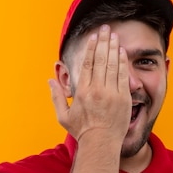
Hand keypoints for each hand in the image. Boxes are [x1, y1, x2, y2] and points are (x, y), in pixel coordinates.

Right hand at [49, 24, 130, 142]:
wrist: (101, 144)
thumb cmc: (82, 131)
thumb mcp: (64, 115)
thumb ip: (57, 96)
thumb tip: (49, 80)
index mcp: (82, 91)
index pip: (87, 64)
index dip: (91, 48)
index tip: (93, 37)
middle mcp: (97, 90)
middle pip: (101, 59)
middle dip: (103, 41)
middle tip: (106, 28)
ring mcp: (112, 93)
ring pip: (113, 64)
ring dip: (114, 48)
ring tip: (114, 35)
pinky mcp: (123, 98)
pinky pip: (123, 76)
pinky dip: (123, 62)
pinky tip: (122, 52)